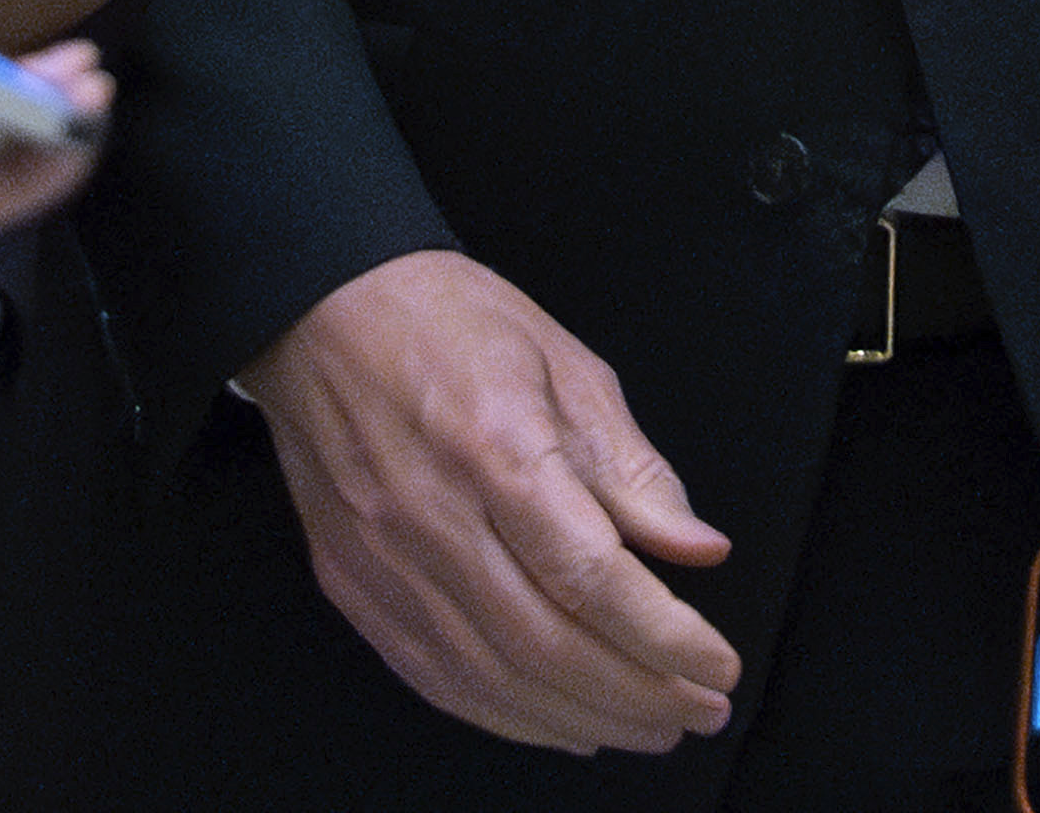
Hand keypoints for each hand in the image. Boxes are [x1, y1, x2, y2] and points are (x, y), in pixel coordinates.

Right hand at [238, 250, 739, 750]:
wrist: (322, 313)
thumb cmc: (447, 321)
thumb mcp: (566, 364)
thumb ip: (632, 466)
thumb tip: (697, 549)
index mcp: (495, 447)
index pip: (591, 577)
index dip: (663, 637)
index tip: (718, 664)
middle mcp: (433, 517)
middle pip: (546, 644)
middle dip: (638, 694)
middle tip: (702, 710)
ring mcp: (384, 562)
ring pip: (493, 678)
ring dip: (583, 718)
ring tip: (650, 726)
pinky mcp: (356, 588)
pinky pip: (437, 678)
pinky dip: (509, 716)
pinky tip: (563, 725)